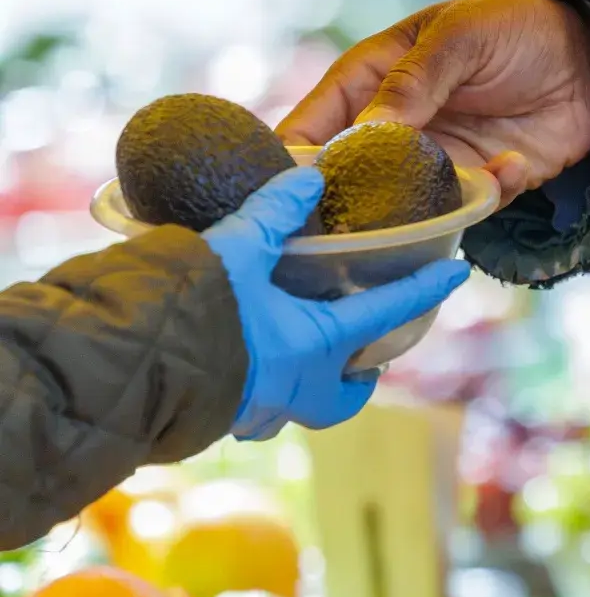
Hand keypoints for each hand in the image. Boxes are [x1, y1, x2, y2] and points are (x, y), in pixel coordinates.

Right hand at [204, 168, 472, 439]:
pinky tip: (238, 365)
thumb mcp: (238, 248)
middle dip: (355, 381)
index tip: (456, 275)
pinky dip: (254, 390)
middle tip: (359, 361)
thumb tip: (308, 178)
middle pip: (339, 399)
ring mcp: (252, 410)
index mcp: (316, 345)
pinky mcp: (210, 418)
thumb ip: (274, 212)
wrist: (127, 364)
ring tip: (296, 360)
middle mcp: (293, 388)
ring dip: (302, 388)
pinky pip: (247, 410)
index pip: (386, 313)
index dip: (424, 289)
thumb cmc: (192, 306)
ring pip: (292, 409)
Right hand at [278, 0, 589, 203]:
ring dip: (424, 207)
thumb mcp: (459, 37)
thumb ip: (414, 83)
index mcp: (372, 79)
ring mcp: (438, 156)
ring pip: (405, 202)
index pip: (315, 121)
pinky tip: (515, 164)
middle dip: (352, 199)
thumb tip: (369, 132)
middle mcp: (396, 125)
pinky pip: (471, 205)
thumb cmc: (514, 27)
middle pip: (352, 175)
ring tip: (448, 196)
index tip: (286, 190)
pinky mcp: (482, 179)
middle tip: (359, 218)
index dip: (294, 156)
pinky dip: (490, 194)